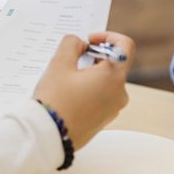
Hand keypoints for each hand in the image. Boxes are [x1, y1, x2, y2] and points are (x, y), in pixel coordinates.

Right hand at [34, 32, 135, 149]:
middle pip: (115, 64)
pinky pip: (102, 97)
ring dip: (91, 74)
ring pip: (107, 81)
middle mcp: (120, 93)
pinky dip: (90, 90)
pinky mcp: (104, 120)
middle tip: (73, 58)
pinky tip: (69, 94)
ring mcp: (113, 109)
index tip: (90, 41)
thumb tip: (79, 43)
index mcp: (114, 76)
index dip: (108, 36)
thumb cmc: (54, 100)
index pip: (125, 45)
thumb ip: (71, 44)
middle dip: (95, 56)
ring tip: (67, 78)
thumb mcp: (59, 64)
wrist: (48, 137)